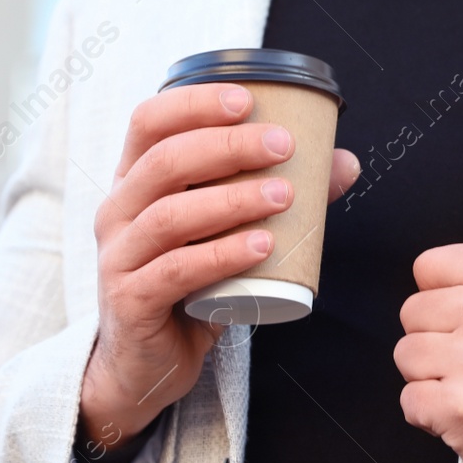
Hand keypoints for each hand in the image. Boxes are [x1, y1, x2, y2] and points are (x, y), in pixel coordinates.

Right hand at [78, 82, 360, 450]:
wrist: (146, 362)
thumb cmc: (190, 282)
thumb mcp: (224, 231)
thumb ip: (275, 192)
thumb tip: (344, 162)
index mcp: (135, 180)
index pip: (150, 121)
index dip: (194, 103)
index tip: (247, 100)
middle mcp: (118, 210)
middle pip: (165, 161)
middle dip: (228, 146)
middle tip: (283, 146)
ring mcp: (119, 256)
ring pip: (171, 214)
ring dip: (232, 199)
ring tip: (284, 196)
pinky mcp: (131, 299)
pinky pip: (176, 270)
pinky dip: (221, 254)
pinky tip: (261, 246)